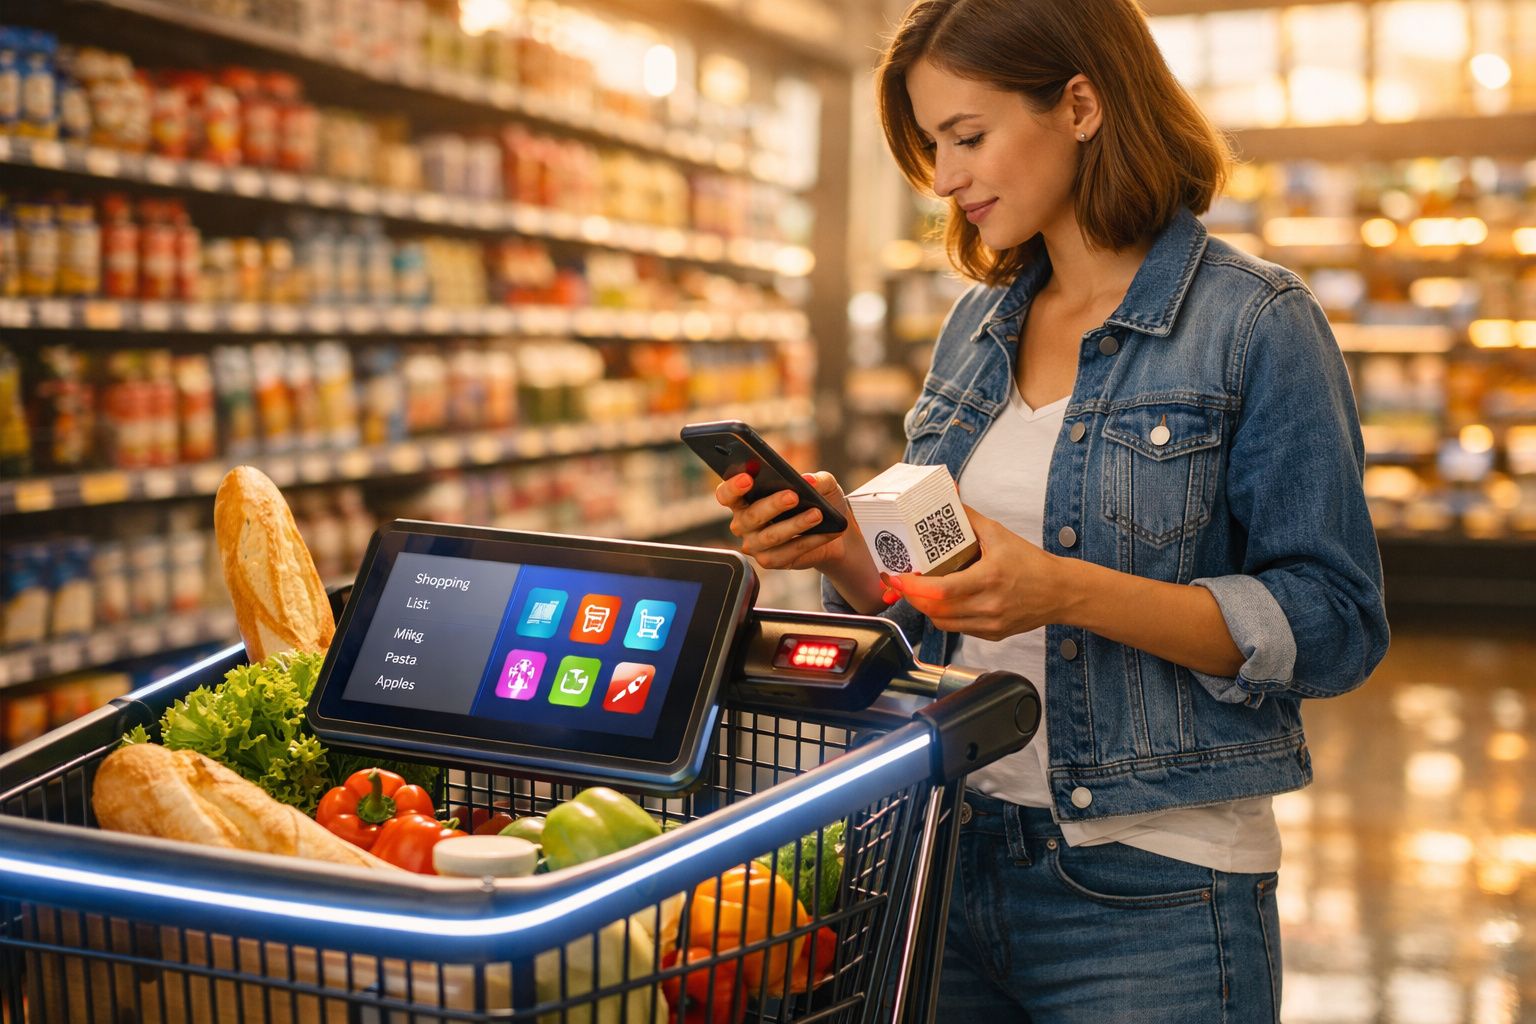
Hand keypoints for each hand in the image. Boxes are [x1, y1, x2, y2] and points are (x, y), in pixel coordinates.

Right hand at [715, 471, 856, 571]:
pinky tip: (825, 532)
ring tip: (817, 514)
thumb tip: (809, 481)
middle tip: (793, 496)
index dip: (733, 487)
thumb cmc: (819, 501)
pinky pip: (787, 553)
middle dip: (772, 505)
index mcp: (745, 498)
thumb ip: (817, 479)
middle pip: (750, 516)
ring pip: (770, 536)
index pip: (726, 494)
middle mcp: (744, 522)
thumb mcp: (822, 484)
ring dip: (795, 524)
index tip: (748, 478)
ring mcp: (755, 544)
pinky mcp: (771, 560)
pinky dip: (809, 541)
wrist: (832, 530)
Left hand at [887, 505, 1064, 639]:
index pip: (941, 590)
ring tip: (919, 591)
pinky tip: (943, 601)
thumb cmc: (1032, 563)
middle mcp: (989, 605)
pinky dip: (944, 616)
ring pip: (943, 623)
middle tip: (901, 582)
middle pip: (935, 610)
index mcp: (989, 578)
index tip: (897, 577)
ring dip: (926, 607)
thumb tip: (947, 497)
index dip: (913, 587)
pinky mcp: (992, 634)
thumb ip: (968, 517)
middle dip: (912, 596)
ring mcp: (990, 623)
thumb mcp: (999, 534)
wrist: (1060, 591)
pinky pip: (958, 628)